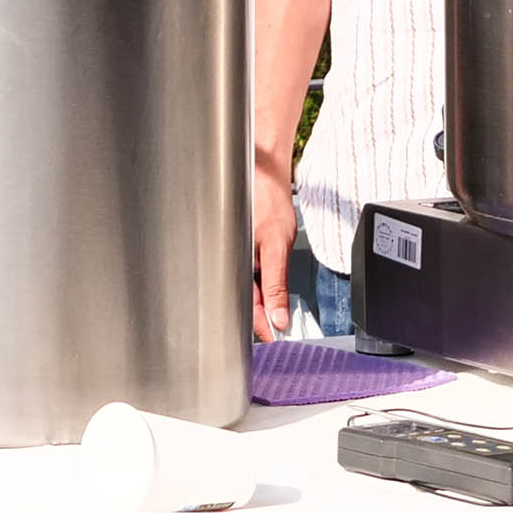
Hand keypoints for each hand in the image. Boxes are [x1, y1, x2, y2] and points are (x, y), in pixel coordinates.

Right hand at [250, 162, 300, 339]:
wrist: (265, 174)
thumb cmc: (267, 201)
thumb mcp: (278, 246)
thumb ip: (276, 284)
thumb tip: (279, 317)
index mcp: (237, 264)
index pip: (248, 307)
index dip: (262, 325)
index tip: (276, 337)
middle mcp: (233, 261)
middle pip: (245, 300)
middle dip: (261, 316)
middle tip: (279, 328)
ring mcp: (237, 255)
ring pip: (247, 289)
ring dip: (260, 302)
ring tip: (274, 310)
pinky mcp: (241, 248)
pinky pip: (248, 275)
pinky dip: (260, 285)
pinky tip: (267, 286)